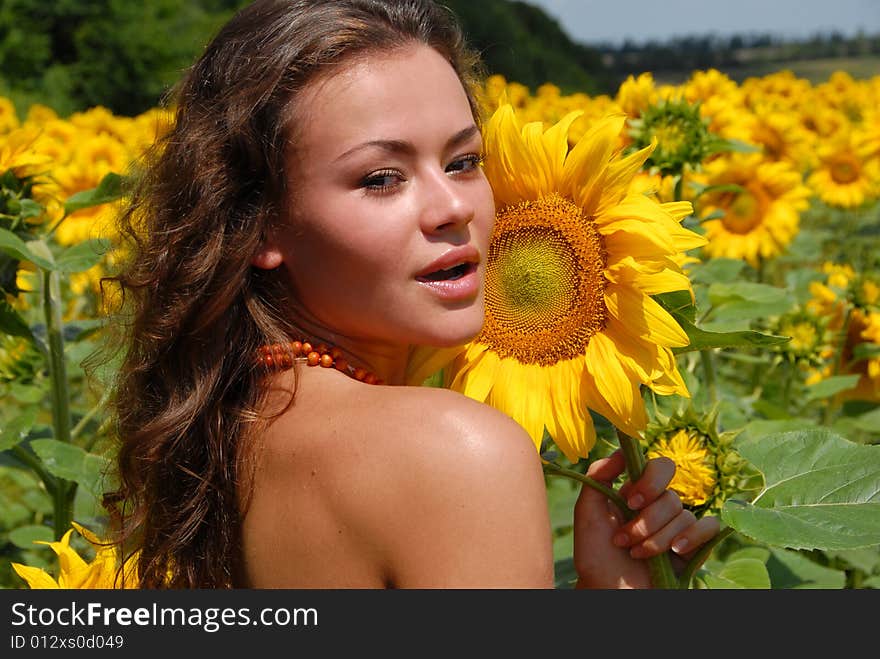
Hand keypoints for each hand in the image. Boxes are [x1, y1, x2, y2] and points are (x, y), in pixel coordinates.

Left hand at [573, 450, 719, 588]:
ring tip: (636, 554)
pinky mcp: (692, 548)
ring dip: (656, 538)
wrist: (607, 592)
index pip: (659, 467)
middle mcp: (659, 507)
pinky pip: (708, 528)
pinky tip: (675, 550)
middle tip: (624, 539)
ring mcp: (676, 527)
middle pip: (671, 496)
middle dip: (647, 520)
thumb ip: (598, 477)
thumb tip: (622, 451)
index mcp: (637, 493)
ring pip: (684, 516)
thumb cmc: (595, 555)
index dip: (651, 480)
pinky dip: (692, 537)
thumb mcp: (587, 513)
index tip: (632, 502)